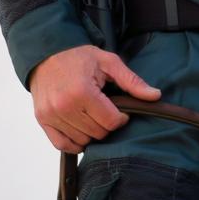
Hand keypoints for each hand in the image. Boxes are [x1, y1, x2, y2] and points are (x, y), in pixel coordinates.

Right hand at [29, 45, 160, 152]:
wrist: (45, 54)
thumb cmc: (78, 58)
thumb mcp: (108, 62)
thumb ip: (132, 81)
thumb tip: (156, 96)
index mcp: (82, 91)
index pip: (111, 122)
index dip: (120, 118)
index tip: (118, 109)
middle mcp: (64, 105)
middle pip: (98, 134)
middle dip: (106, 124)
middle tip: (103, 110)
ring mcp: (51, 114)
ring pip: (83, 141)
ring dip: (91, 132)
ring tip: (90, 115)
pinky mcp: (42, 120)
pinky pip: (63, 145)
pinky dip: (74, 143)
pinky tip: (80, 130)